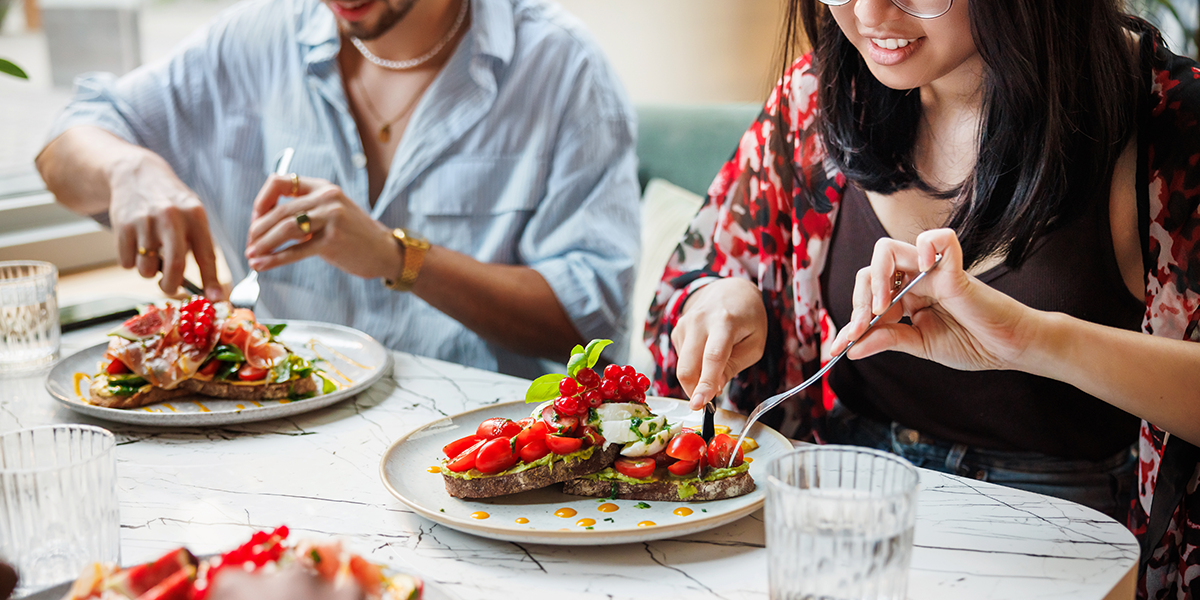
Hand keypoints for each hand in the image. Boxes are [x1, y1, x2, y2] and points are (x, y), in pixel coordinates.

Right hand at [108, 152, 222, 297]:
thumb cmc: (172, 203)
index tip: (216, 299)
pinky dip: (131, 261)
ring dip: (149, 270)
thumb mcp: (192, 214)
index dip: (212, 281)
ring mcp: (145, 221)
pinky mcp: (123, 226)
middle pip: (176, 267)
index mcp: (195, 215)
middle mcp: (171, 217)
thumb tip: (209, 287)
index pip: (207, 255)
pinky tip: (135, 244)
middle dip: (172, 286)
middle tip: (170, 287)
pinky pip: (127, 262)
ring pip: (147, 269)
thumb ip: (200, 245)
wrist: (137, 174)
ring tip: (151, 253)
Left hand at [244, 175, 400, 279]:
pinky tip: (262, 265)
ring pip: (284, 229)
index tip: (255, 219)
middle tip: (249, 244)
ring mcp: (331, 218)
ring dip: (263, 244)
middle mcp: (327, 198)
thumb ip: (304, 212)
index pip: (280, 182)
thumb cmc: (354, 235)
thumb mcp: (331, 213)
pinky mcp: (332, 241)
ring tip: (251, 256)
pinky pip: (296, 250)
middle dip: (257, 229)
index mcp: (323, 187)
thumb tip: (266, 224)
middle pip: (279, 210)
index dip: (262, 201)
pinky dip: (274, 259)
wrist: (385, 252)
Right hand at [671, 277, 767, 409]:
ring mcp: (684, 324)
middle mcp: (699, 321)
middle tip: (707, 402)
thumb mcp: (754, 345)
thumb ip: (733, 367)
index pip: (712, 357)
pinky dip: (695, 365)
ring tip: (717, 364)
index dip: (705, 384)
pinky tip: (707, 352)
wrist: (730, 291)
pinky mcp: (676, 331)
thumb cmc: (747, 319)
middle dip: (694, 391)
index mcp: (724, 322)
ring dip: (697, 377)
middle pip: (688, 366)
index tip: (699, 404)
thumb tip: (713, 389)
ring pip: (683, 366)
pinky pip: (682, 359)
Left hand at [829, 229, 1037, 371]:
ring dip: (877, 278)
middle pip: (870, 270)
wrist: (1009, 348)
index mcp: (905, 298)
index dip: (851, 321)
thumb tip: (850, 348)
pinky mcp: (955, 268)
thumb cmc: (972, 343)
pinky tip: (921, 270)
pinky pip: (937, 240)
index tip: (839, 346)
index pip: (867, 297)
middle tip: (862, 326)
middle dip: (859, 300)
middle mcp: (914, 280)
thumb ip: (888, 340)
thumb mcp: (921, 344)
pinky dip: (925, 247)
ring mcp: (932, 271)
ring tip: (884, 306)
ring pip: (887, 250)